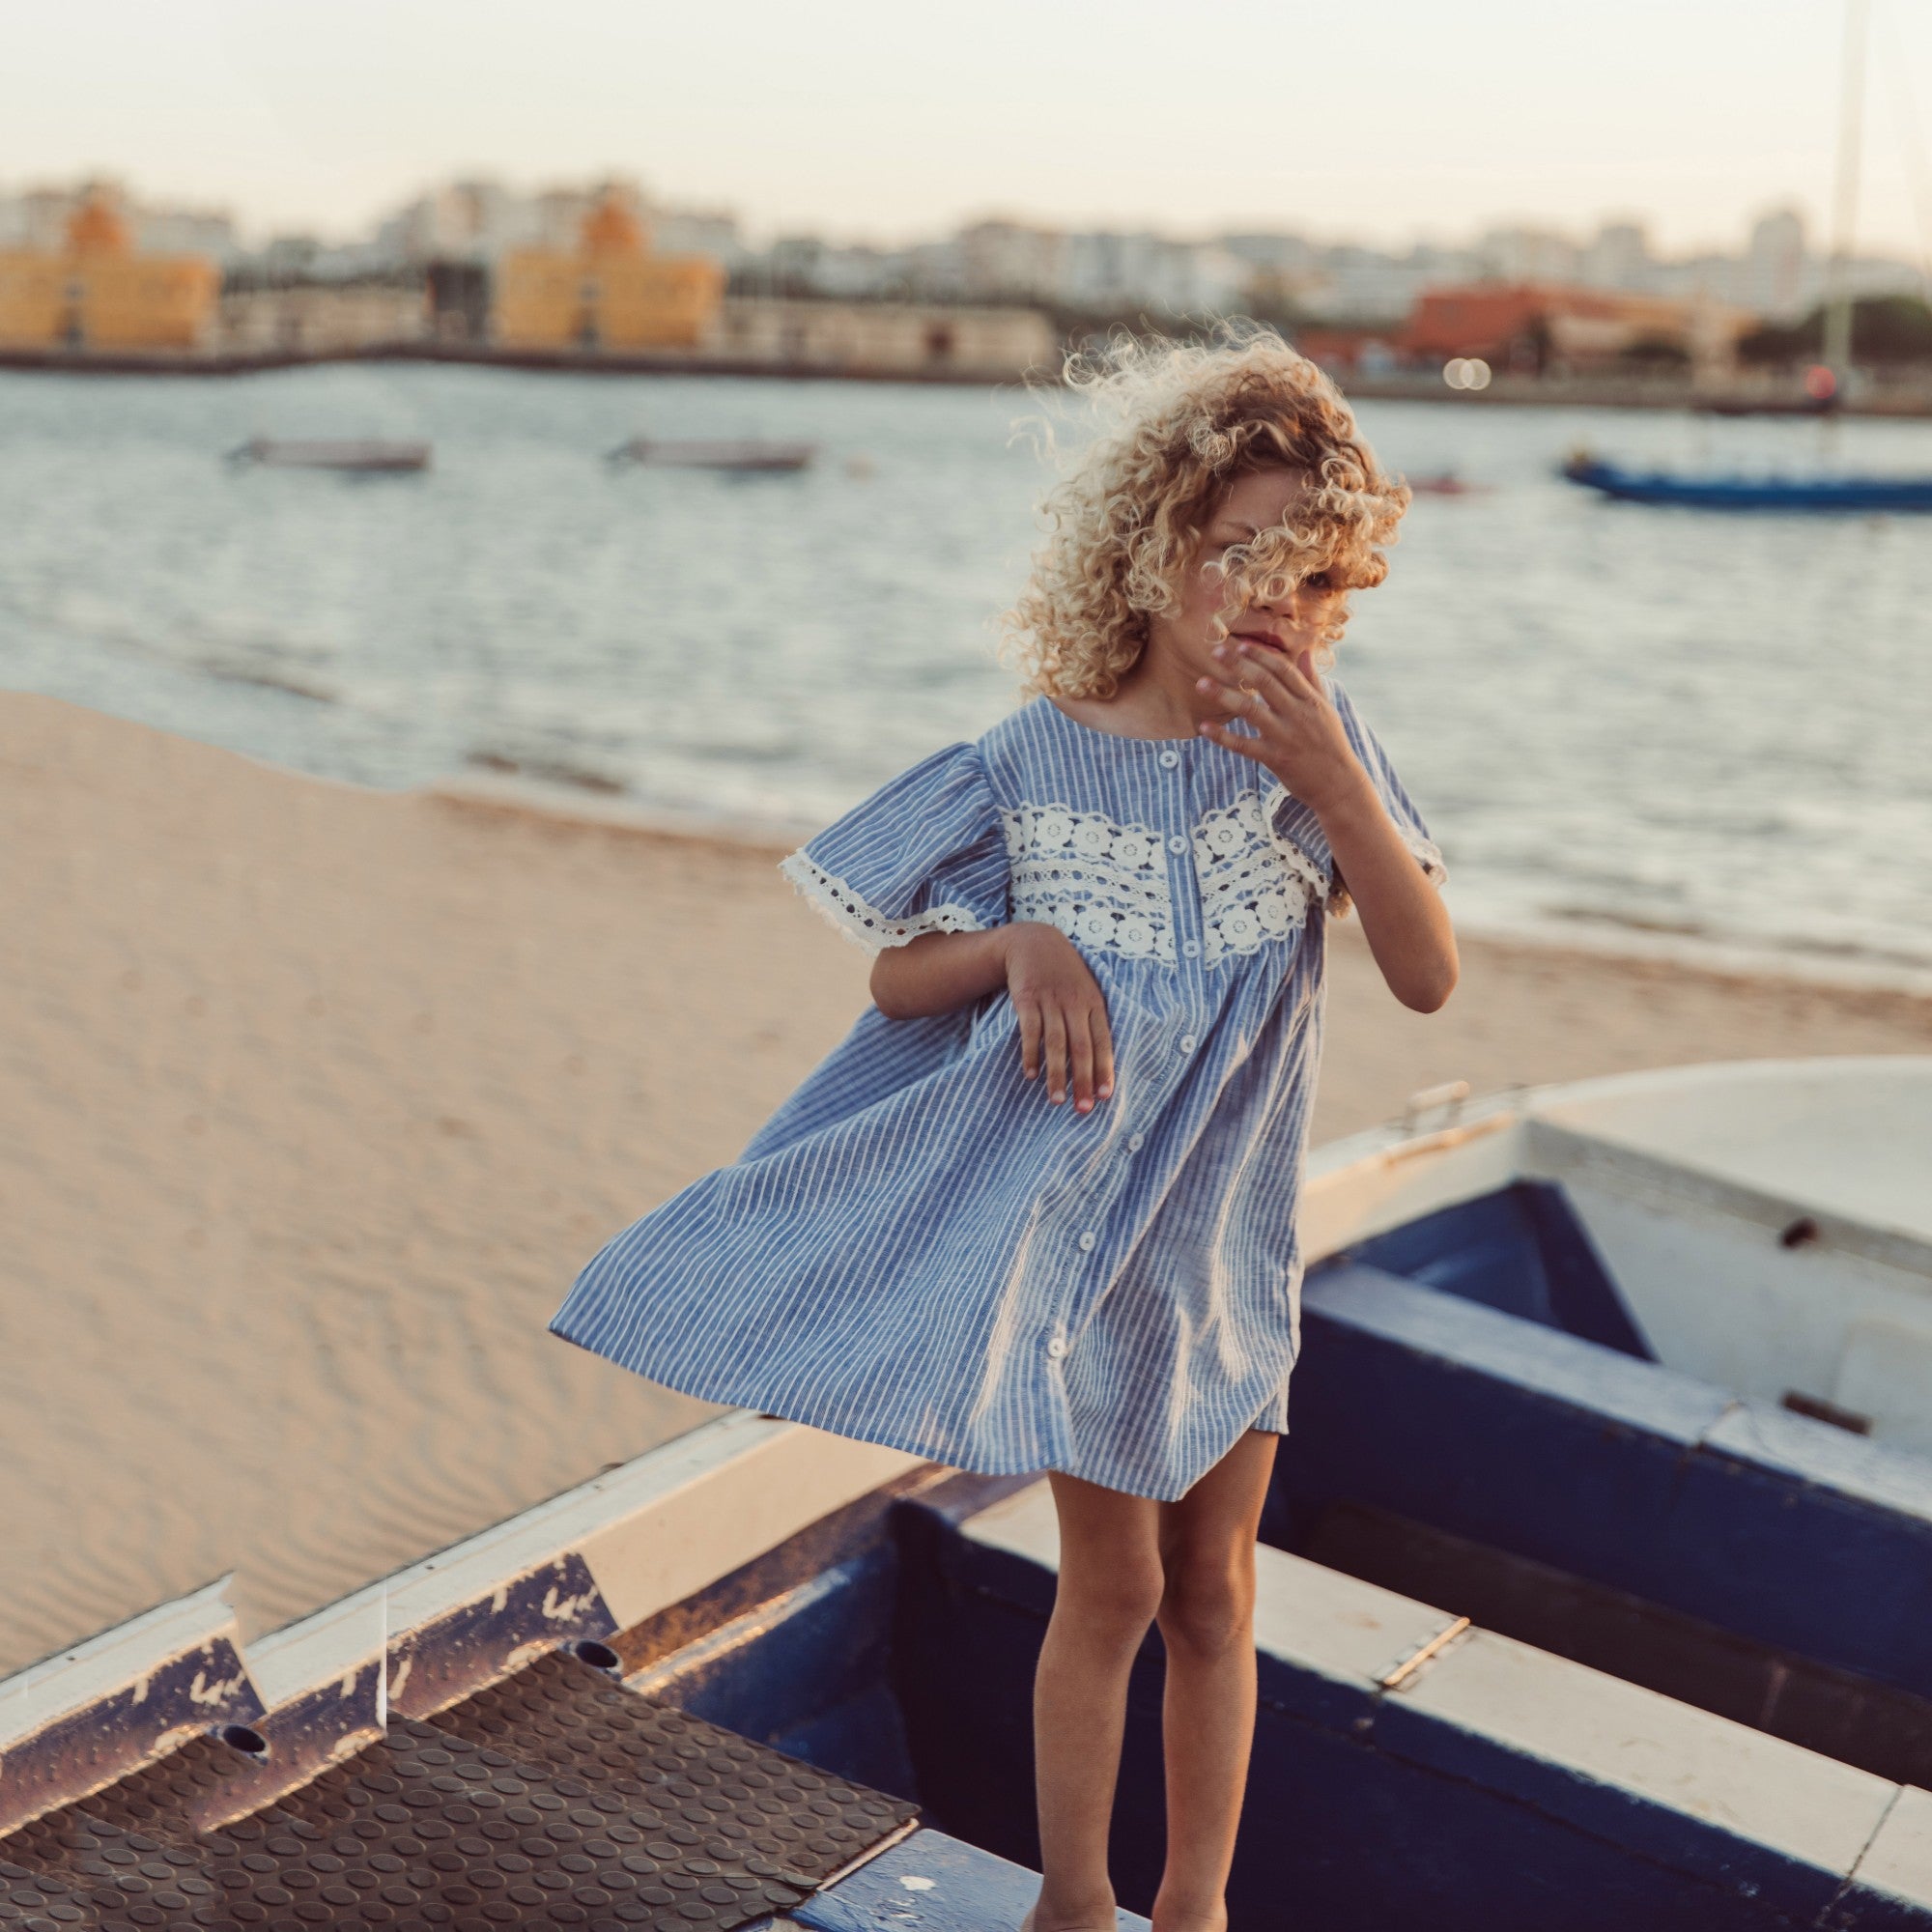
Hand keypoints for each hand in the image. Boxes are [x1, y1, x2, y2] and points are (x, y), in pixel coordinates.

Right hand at [1001, 923, 1114, 1111]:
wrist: (1034, 942)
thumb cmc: (1065, 974)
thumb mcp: (1086, 990)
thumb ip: (1092, 1021)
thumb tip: (1100, 1062)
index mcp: (1094, 1003)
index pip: (1103, 1042)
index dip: (1104, 1070)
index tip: (1105, 1097)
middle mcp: (1074, 1002)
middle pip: (1081, 1047)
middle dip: (1083, 1080)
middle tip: (1083, 1109)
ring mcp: (1050, 1000)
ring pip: (1056, 1043)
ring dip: (1057, 1074)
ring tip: (1056, 1101)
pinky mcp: (1026, 998)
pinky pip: (1030, 1031)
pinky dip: (1031, 1054)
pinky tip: (1031, 1075)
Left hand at [1194, 641, 1363, 814]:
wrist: (1339, 784)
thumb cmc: (1330, 744)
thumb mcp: (1326, 709)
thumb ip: (1312, 680)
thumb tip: (1304, 652)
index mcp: (1310, 700)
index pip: (1283, 670)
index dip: (1261, 655)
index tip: (1240, 644)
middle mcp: (1298, 714)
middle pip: (1265, 683)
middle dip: (1239, 665)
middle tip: (1215, 652)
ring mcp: (1285, 736)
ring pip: (1250, 710)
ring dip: (1224, 695)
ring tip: (1201, 683)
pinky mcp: (1275, 758)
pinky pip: (1244, 745)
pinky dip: (1222, 736)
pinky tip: (1204, 727)